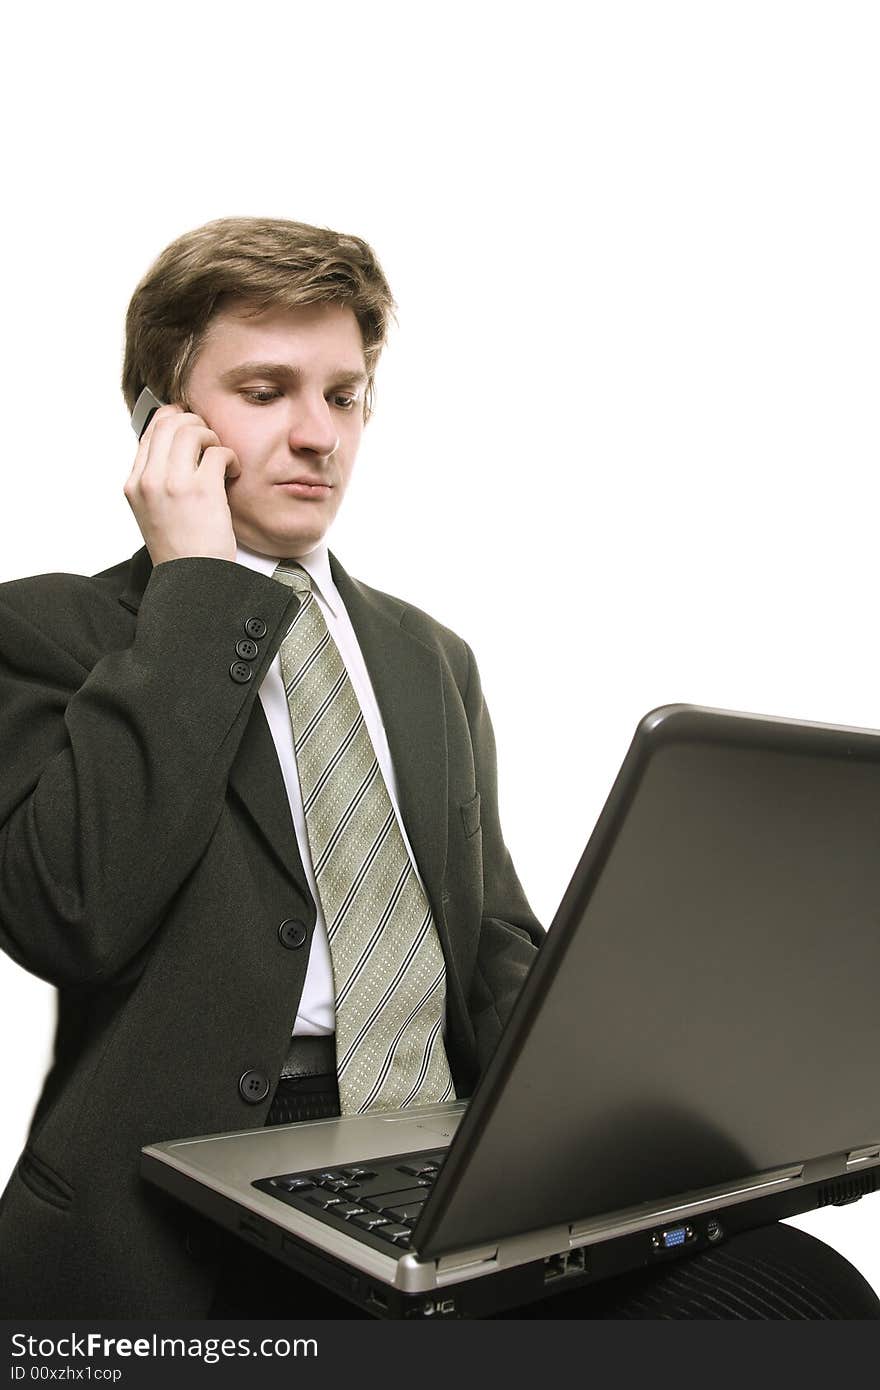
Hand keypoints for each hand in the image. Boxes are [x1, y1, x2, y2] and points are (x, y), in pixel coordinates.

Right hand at [123, 404, 241, 565]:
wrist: (191, 580)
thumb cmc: (180, 551)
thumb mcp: (154, 512)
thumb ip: (157, 480)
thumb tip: (176, 448)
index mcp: (134, 485)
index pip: (150, 431)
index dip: (175, 421)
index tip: (191, 427)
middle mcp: (148, 480)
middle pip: (169, 422)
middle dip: (194, 423)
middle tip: (210, 440)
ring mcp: (172, 483)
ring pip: (191, 430)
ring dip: (212, 437)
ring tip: (220, 457)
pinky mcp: (201, 490)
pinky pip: (218, 452)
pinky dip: (231, 457)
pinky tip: (232, 473)